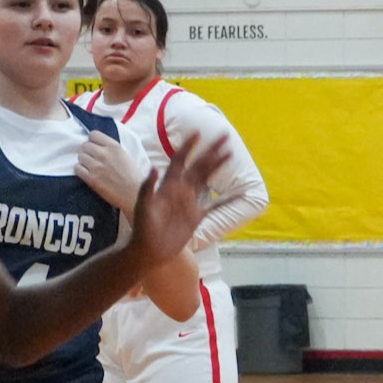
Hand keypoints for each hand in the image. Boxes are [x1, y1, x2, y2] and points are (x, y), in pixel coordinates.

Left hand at [75, 133, 145, 212]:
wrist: (135, 194)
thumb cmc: (133, 177)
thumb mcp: (125, 156)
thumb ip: (111, 149)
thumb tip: (98, 146)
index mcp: (114, 146)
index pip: (93, 134)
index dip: (92, 140)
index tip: (95, 146)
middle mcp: (104, 154)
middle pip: (85, 145)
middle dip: (87, 152)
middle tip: (93, 159)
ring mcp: (97, 166)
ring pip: (80, 157)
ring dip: (84, 162)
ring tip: (91, 168)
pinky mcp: (91, 178)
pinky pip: (77, 169)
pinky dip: (80, 171)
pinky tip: (88, 174)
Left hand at [128, 136, 232, 268]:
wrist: (149, 250)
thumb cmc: (143, 228)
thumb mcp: (143, 207)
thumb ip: (147, 188)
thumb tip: (154, 169)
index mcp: (168, 185)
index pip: (179, 160)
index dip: (188, 146)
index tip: (197, 132)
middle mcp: (181, 189)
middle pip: (198, 165)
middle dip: (210, 150)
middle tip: (223, 136)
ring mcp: (189, 201)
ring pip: (207, 179)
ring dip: (218, 166)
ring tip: (230, 154)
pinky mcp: (196, 216)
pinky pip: (215, 205)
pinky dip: (227, 200)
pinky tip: (239, 194)